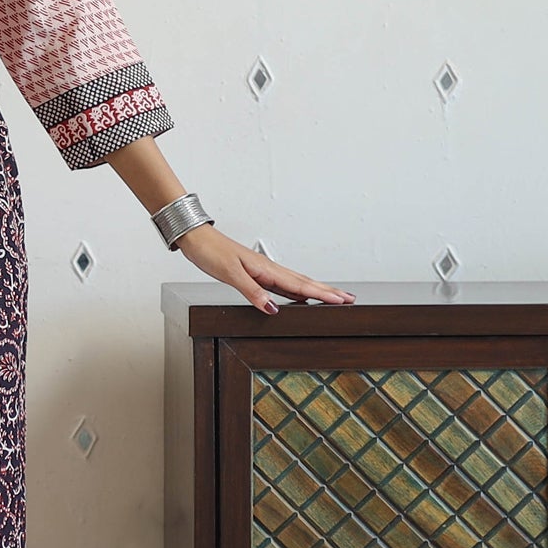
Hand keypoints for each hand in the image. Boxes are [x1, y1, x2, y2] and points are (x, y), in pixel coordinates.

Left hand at [173, 224, 354, 315]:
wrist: (197, 239)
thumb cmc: (211, 252)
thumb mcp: (230, 273)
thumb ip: (251, 291)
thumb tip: (271, 308)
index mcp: (266, 269)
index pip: (300, 285)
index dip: (322, 294)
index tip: (342, 300)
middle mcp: (269, 269)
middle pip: (305, 283)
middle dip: (328, 292)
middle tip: (350, 299)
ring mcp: (264, 271)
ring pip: (296, 283)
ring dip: (316, 291)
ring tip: (334, 297)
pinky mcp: (255, 273)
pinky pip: (283, 285)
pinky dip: (297, 291)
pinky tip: (301, 296)